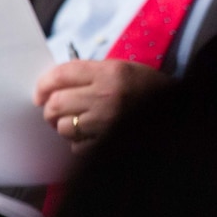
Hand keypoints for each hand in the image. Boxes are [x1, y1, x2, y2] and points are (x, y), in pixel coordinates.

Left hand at [33, 59, 168, 149]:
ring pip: (64, 127)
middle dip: (50, 109)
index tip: (39, 93)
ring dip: (65, 126)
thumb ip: (90, 73)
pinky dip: (79, 144)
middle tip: (56, 111)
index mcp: (110, 72)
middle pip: (56, 103)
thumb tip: (54, 85)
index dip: (44, 84)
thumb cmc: (147, 89)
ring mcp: (107, 122)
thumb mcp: (123, 70)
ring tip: (78, 123)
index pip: (62, 74)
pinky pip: (77, 147)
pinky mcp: (108, 144)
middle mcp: (106, 96)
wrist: (176, 111)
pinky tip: (91, 136)